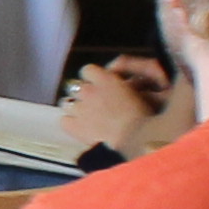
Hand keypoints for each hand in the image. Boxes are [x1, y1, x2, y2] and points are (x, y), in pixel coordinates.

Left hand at [61, 57, 183, 154]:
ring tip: (89, 118)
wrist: (135, 138)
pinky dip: (70, 123)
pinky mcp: (75, 127)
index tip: (100, 85)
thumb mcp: (142, 92)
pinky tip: (80, 128)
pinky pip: (64, 121)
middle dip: (84, 94)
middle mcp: (88, 91)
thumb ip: (129, 84)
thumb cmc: (145, 115)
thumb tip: (127, 82)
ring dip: (77, 108)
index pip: (88, 70)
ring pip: (68, 103)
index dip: (93, 78)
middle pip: (76, 87)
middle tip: (97, 105)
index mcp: (104, 78)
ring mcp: (79, 109)